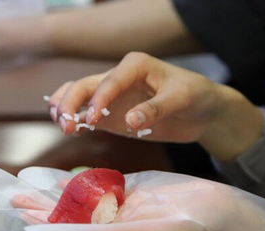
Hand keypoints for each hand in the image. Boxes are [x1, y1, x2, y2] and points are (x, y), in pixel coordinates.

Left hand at [11, 168, 264, 230]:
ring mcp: (123, 213)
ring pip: (81, 202)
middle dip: (39, 206)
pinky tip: (65, 178)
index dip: (42, 223)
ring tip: (27, 185)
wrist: (231, 224)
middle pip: (68, 218)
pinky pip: (101, 189)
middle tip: (11, 194)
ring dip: (54, 193)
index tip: (17, 213)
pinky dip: (81, 182)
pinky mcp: (135, 197)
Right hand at [47, 52, 262, 160]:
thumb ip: (156, 109)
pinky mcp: (112, 116)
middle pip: (83, 86)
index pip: (109, 81)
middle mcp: (118, 78)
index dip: (98, 100)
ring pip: (79, 97)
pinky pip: (87, 116)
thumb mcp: (182, 98)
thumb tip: (129, 121)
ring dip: (65, 109)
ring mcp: (113, 98)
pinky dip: (75, 122)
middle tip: (66, 125)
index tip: (93, 120)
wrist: (202, 112)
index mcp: (134, 65)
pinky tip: (70, 130)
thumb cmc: (195, 96)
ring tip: (62, 126)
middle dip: (70, 103)